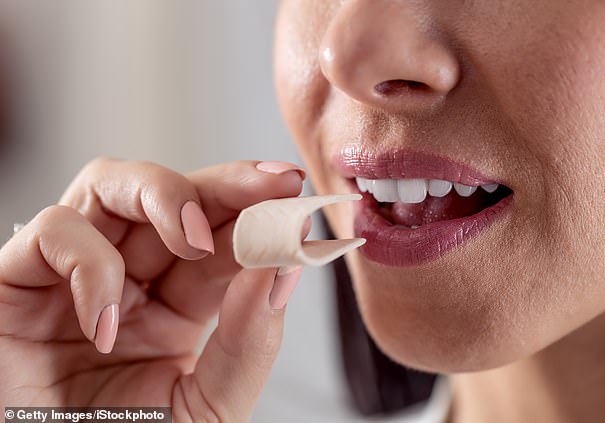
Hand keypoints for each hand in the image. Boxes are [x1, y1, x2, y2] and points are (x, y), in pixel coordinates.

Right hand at [0, 158, 304, 421]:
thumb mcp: (207, 407)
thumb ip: (247, 344)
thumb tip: (281, 270)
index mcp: (176, 308)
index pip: (219, 241)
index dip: (256, 214)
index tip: (294, 199)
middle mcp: (127, 281)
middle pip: (174, 197)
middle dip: (226, 185)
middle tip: (273, 184)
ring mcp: (72, 276)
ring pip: (112, 186)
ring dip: (164, 196)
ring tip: (195, 241)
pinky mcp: (16, 282)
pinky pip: (53, 232)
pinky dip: (87, 263)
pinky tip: (105, 324)